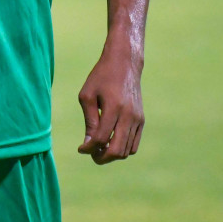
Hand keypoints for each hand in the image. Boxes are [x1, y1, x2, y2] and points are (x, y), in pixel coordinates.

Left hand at [77, 44, 144, 164]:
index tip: (80, 148)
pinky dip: (122, 149)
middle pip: (116, 150)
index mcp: (113, 107)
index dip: (88, 148)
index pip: (101, 138)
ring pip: (126, 151)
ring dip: (112, 155)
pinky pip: (134, 145)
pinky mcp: (142, 120)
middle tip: (91, 153)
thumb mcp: (87, 95)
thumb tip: (88, 145)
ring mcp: (137, 119)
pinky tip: (111, 142)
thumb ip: (89, 121)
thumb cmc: (101, 77)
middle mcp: (128, 115)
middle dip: (101, 157)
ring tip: (100, 148)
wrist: (124, 64)